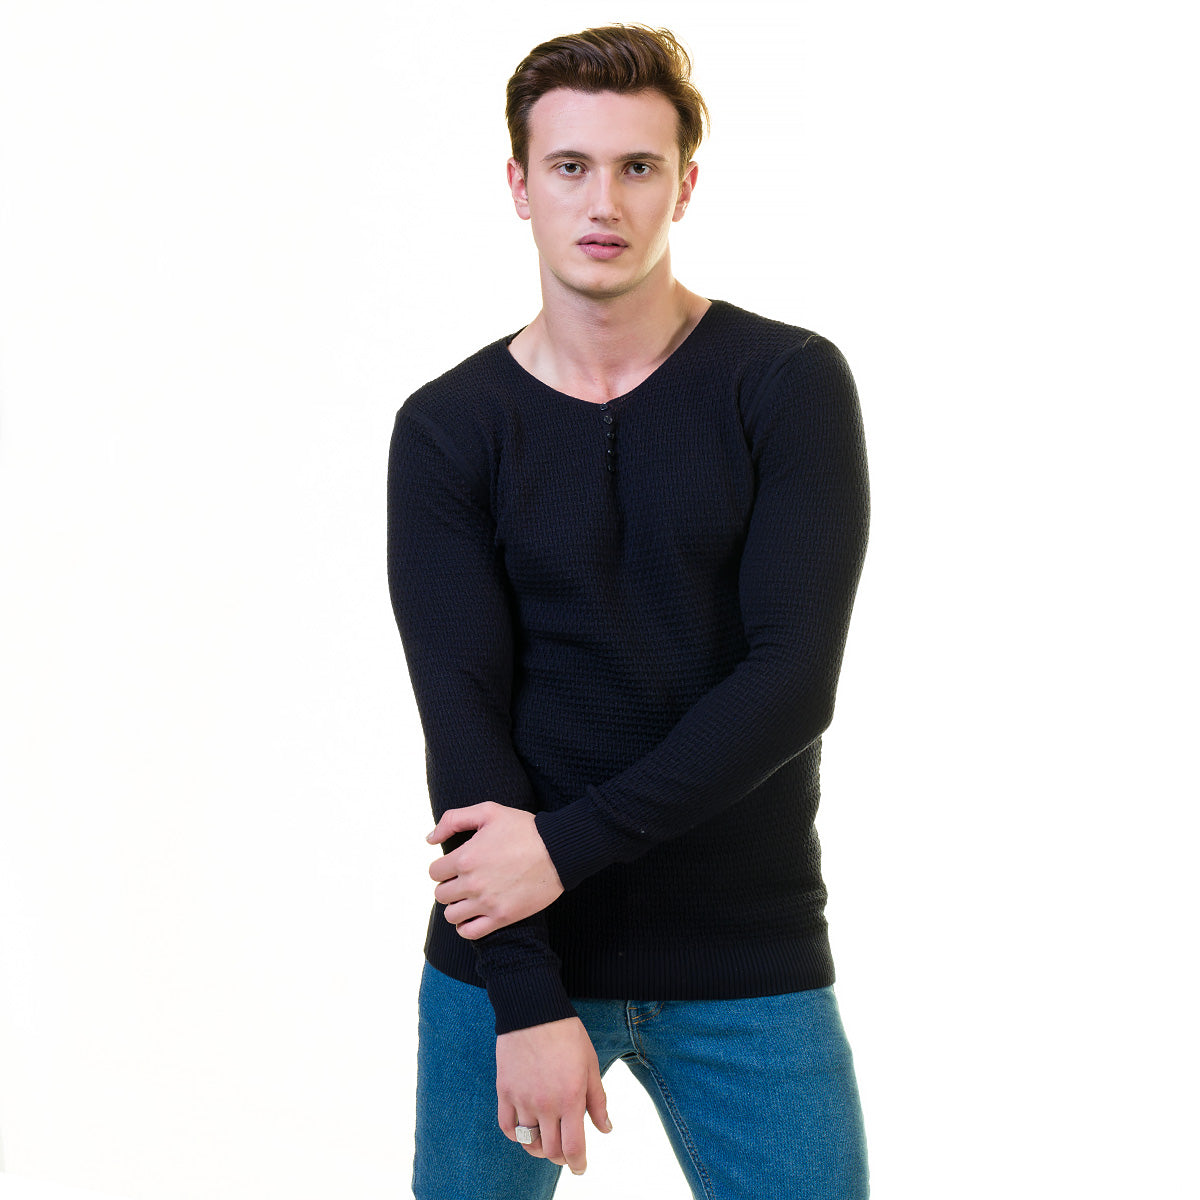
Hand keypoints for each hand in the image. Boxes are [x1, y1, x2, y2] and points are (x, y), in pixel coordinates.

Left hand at [427, 802, 563, 938]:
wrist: (558, 850)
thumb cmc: (525, 828)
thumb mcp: (488, 811)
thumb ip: (453, 819)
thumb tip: (430, 839)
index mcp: (466, 857)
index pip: (434, 872)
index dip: (443, 868)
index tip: (456, 865)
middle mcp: (472, 882)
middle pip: (440, 894)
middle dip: (449, 886)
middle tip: (464, 880)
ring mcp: (487, 902)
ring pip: (451, 915)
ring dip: (456, 907)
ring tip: (469, 898)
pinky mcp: (502, 917)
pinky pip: (469, 932)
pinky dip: (466, 927)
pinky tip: (474, 915)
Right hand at [496, 1017, 611, 1174]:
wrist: (534, 1010)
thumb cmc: (567, 1034)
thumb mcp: (590, 1064)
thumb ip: (598, 1100)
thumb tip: (606, 1129)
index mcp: (571, 1098)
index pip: (573, 1147)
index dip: (578, 1163)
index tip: (580, 1167)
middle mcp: (545, 1104)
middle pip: (551, 1150)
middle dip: (561, 1158)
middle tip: (567, 1154)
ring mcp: (522, 1099)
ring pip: (528, 1142)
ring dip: (539, 1148)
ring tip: (547, 1143)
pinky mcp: (504, 1091)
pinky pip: (507, 1127)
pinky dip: (516, 1135)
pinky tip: (525, 1129)